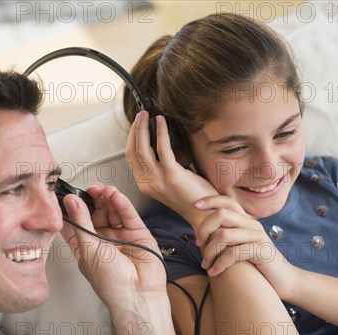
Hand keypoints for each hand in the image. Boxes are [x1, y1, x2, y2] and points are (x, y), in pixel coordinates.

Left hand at [60, 185, 166, 307]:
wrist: (137, 295)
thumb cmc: (110, 282)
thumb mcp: (88, 248)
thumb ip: (80, 222)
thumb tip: (70, 202)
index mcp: (86, 247)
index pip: (76, 223)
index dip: (72, 208)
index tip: (66, 194)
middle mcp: (103, 240)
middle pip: (96, 213)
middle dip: (93, 200)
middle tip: (90, 190)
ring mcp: (120, 236)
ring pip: (112, 211)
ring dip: (108, 199)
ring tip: (105, 191)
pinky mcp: (137, 233)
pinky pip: (128, 215)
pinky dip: (122, 204)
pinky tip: (116, 196)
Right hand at [125, 111, 216, 227]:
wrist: (207, 216)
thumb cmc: (194, 197)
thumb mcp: (172, 179)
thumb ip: (164, 164)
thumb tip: (163, 140)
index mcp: (146, 184)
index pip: (131, 157)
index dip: (132, 138)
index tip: (138, 124)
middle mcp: (148, 183)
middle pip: (133, 151)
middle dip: (135, 130)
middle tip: (141, 115)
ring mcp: (158, 181)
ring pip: (142, 149)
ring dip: (144, 128)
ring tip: (147, 115)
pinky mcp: (172, 176)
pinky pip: (163, 149)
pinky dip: (161, 132)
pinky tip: (162, 121)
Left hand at [194, 196, 298, 299]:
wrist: (284, 280)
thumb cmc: (257, 265)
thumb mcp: (241, 246)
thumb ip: (227, 238)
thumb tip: (202, 235)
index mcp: (247, 220)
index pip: (228, 201)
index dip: (210, 200)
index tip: (195, 205)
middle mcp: (252, 224)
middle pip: (221, 215)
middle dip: (204, 228)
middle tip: (198, 244)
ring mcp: (257, 236)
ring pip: (224, 235)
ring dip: (209, 251)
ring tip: (205, 264)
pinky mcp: (261, 251)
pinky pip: (233, 253)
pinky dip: (219, 264)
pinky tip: (214, 272)